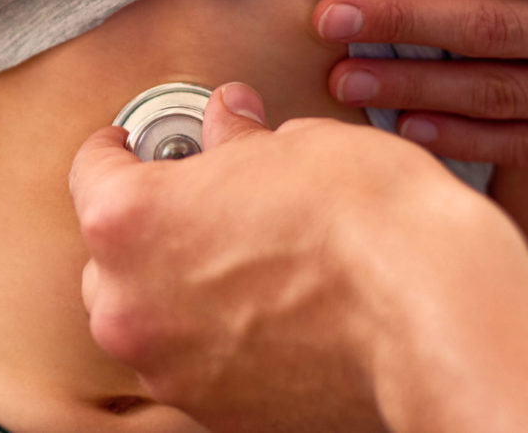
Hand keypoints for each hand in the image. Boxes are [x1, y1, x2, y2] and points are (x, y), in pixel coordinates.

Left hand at [70, 85, 512, 429]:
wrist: (435, 320)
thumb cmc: (365, 221)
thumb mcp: (294, 143)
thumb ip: (238, 138)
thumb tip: (229, 122)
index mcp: (127, 220)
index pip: (93, 171)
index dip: (121, 147)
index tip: (135, 143)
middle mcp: (129, 303)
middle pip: (111, 254)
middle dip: (151, 227)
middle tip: (207, 201)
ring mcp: (170, 368)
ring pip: (150, 317)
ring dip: (180, 287)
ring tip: (248, 258)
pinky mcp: (219, 413)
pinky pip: (197, 363)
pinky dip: (218, 338)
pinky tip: (272, 310)